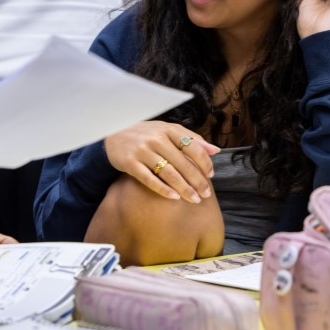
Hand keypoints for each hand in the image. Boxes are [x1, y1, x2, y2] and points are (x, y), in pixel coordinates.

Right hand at [104, 121, 218, 203]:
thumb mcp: (168, 130)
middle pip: (183, 163)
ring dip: (184, 189)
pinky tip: (174, 197)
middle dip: (197, 180)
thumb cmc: (146, 133)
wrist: (113, 135)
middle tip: (206, 194)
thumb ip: (192, 138)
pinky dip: (163, 189)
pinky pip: (150, 179)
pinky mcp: (130, 163)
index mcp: (168, 129)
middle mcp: (156, 139)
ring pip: (169, 173)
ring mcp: (143, 151)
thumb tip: (215, 150)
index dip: (204, 162)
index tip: (211, 175)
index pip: (193, 147)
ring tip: (194, 199)